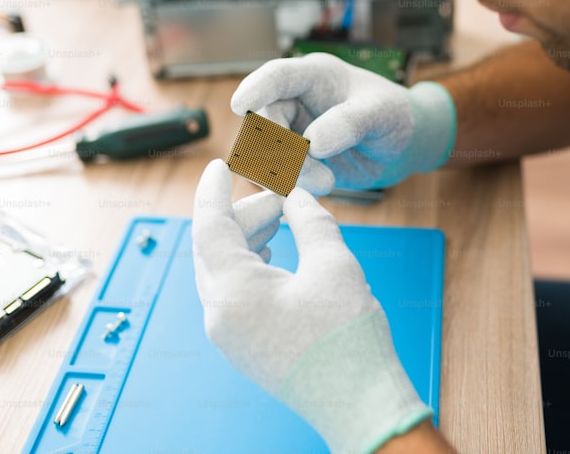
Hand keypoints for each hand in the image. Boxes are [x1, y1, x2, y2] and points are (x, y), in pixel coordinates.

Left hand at [192, 160, 432, 453]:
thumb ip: (309, 219)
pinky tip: (274, 256)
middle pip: (213, 248)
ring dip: (246, 240)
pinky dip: (248, 266)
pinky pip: (231, 295)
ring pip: (221, 271)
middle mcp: (219, 315)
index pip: (209, 226)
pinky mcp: (243, 348)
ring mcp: (228, 336)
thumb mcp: (334, 263)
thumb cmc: (348, 338)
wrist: (361, 404)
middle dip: (242, 214)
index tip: (218, 165)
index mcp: (233, 291)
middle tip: (279, 196)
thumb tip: (295, 194)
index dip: (214, 190)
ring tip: (280, 221)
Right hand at [231, 53, 456, 192]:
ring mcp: (289, 130)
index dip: (256, 87)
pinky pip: (275, 175)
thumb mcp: (381, 113)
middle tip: (324, 178)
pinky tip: (318, 188)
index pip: (278, 76)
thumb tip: (312, 142)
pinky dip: (291, 186)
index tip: (240, 104)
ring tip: (328, 183)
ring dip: (291, 174)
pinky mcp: (291, 160)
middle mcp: (294, 100)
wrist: (397, 145)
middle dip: (286, 153)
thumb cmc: (391, 115)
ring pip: (264, 153)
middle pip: (264, 122)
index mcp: (314, 77)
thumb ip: (349, 123)